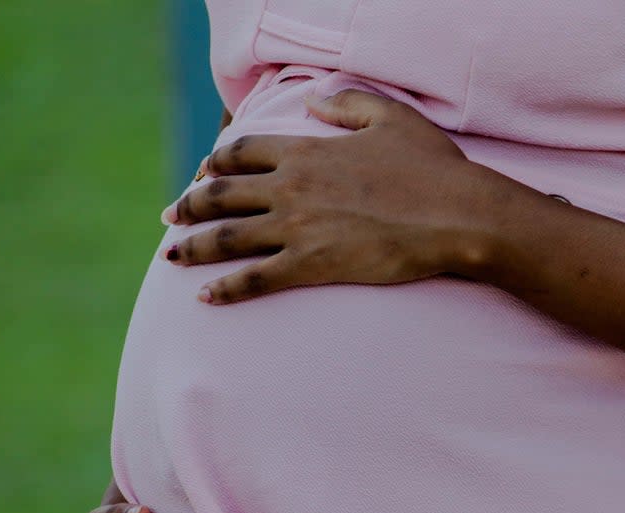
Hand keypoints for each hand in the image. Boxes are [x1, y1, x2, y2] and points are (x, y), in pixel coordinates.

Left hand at [160, 88, 503, 304]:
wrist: (455, 215)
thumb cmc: (431, 167)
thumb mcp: (389, 118)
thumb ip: (345, 105)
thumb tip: (310, 101)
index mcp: (304, 150)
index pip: (239, 152)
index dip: (213, 163)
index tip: (200, 173)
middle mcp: (289, 187)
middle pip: (219, 195)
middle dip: (188, 207)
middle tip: (169, 217)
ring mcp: (296, 228)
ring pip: (226, 238)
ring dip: (191, 248)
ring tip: (170, 256)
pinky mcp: (310, 265)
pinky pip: (254, 280)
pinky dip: (226, 290)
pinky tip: (206, 299)